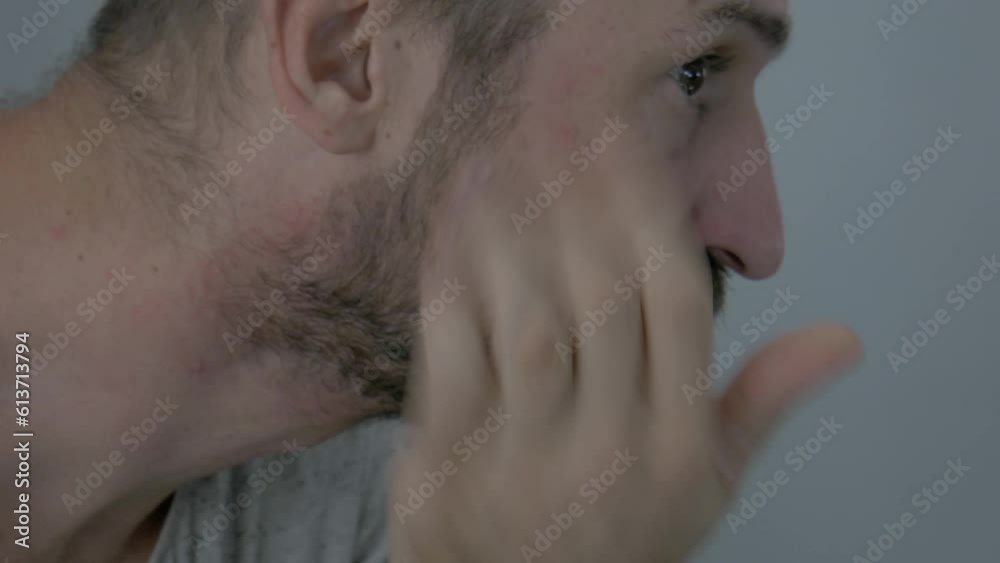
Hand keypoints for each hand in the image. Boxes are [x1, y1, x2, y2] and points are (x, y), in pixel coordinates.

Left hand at [388, 159, 860, 562]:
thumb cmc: (617, 527)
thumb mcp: (702, 483)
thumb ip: (759, 405)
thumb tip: (839, 336)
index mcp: (676, 447)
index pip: (678, 307)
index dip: (654, 214)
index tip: (629, 154)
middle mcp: (607, 450)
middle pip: (604, 300)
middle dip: (586, 205)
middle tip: (566, 138)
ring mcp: (523, 459)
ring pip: (531, 323)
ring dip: (521, 234)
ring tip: (513, 166)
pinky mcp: (447, 461)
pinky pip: (451, 356)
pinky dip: (452, 284)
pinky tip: (457, 231)